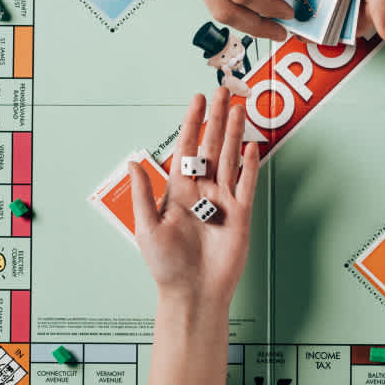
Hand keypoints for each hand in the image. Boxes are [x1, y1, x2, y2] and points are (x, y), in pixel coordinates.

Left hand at [129, 87, 259, 309]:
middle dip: (216, 119)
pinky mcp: (241, 215)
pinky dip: (250, 164)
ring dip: (234, 133)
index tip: (197, 100)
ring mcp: (223, 201)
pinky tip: (252, 145)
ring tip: (238, 109)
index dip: (192, 122)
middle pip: (211, 146)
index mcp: (179, 191)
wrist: (193, 292)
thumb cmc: (167, 266)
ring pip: (230, 158)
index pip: (186, 148)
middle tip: (223, 92)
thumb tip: (133, 163)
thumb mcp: (146, 227)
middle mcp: (202, 191)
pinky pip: (246, 184)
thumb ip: (144, 193)